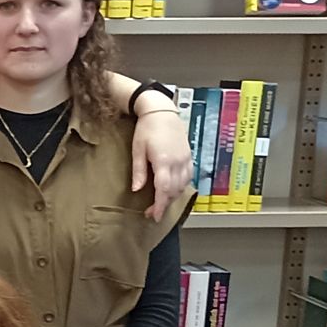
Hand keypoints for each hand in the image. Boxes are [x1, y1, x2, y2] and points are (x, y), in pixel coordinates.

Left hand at [130, 105, 193, 220]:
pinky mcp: (189, 156)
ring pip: (183, 185)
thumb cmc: (146, 128)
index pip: (164, 190)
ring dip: (173, 197)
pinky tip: (174, 190)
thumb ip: (139, 171)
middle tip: (153, 212)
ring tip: (161, 203)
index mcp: (164, 161)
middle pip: (174, 190)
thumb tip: (137, 190)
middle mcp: (178, 162)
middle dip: (164, 204)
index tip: (154, 216)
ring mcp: (186, 159)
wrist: (161, 110)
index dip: (160, 205)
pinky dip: (181, 187)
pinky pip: (188, 177)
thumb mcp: (138, 149)